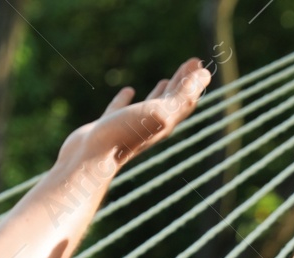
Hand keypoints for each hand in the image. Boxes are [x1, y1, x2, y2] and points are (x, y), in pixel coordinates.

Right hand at [65, 57, 212, 166]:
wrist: (88, 160)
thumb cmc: (124, 136)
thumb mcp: (160, 112)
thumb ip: (183, 94)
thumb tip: (205, 75)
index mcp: (164, 122)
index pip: (186, 99)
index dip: (195, 81)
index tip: (197, 62)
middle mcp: (149, 125)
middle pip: (173, 102)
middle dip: (183, 82)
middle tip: (191, 63)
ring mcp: (127, 127)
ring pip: (149, 107)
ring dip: (161, 93)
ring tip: (165, 81)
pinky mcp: (106, 126)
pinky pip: (119, 110)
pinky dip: (125, 99)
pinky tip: (128, 92)